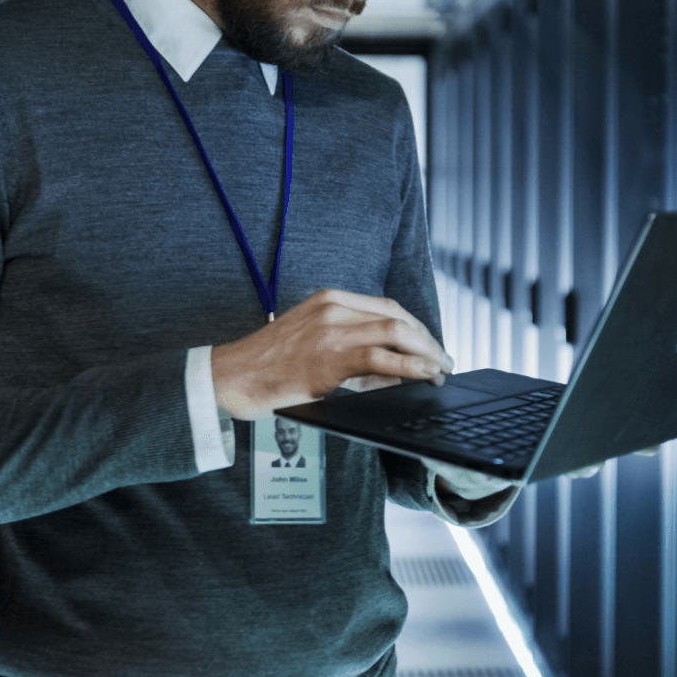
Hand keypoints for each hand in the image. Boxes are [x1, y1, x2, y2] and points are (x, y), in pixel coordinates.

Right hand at [211, 288, 452, 419]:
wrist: (232, 377)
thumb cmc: (268, 364)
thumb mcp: (309, 338)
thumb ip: (347, 342)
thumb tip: (392, 366)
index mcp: (329, 299)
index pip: (387, 307)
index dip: (417, 328)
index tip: (431, 346)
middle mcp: (333, 308)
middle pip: (398, 318)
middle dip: (428, 341)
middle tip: (444, 362)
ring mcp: (331, 332)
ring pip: (396, 333)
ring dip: (426, 354)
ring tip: (439, 372)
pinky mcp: (329, 359)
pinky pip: (381, 359)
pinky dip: (410, 367)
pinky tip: (423, 377)